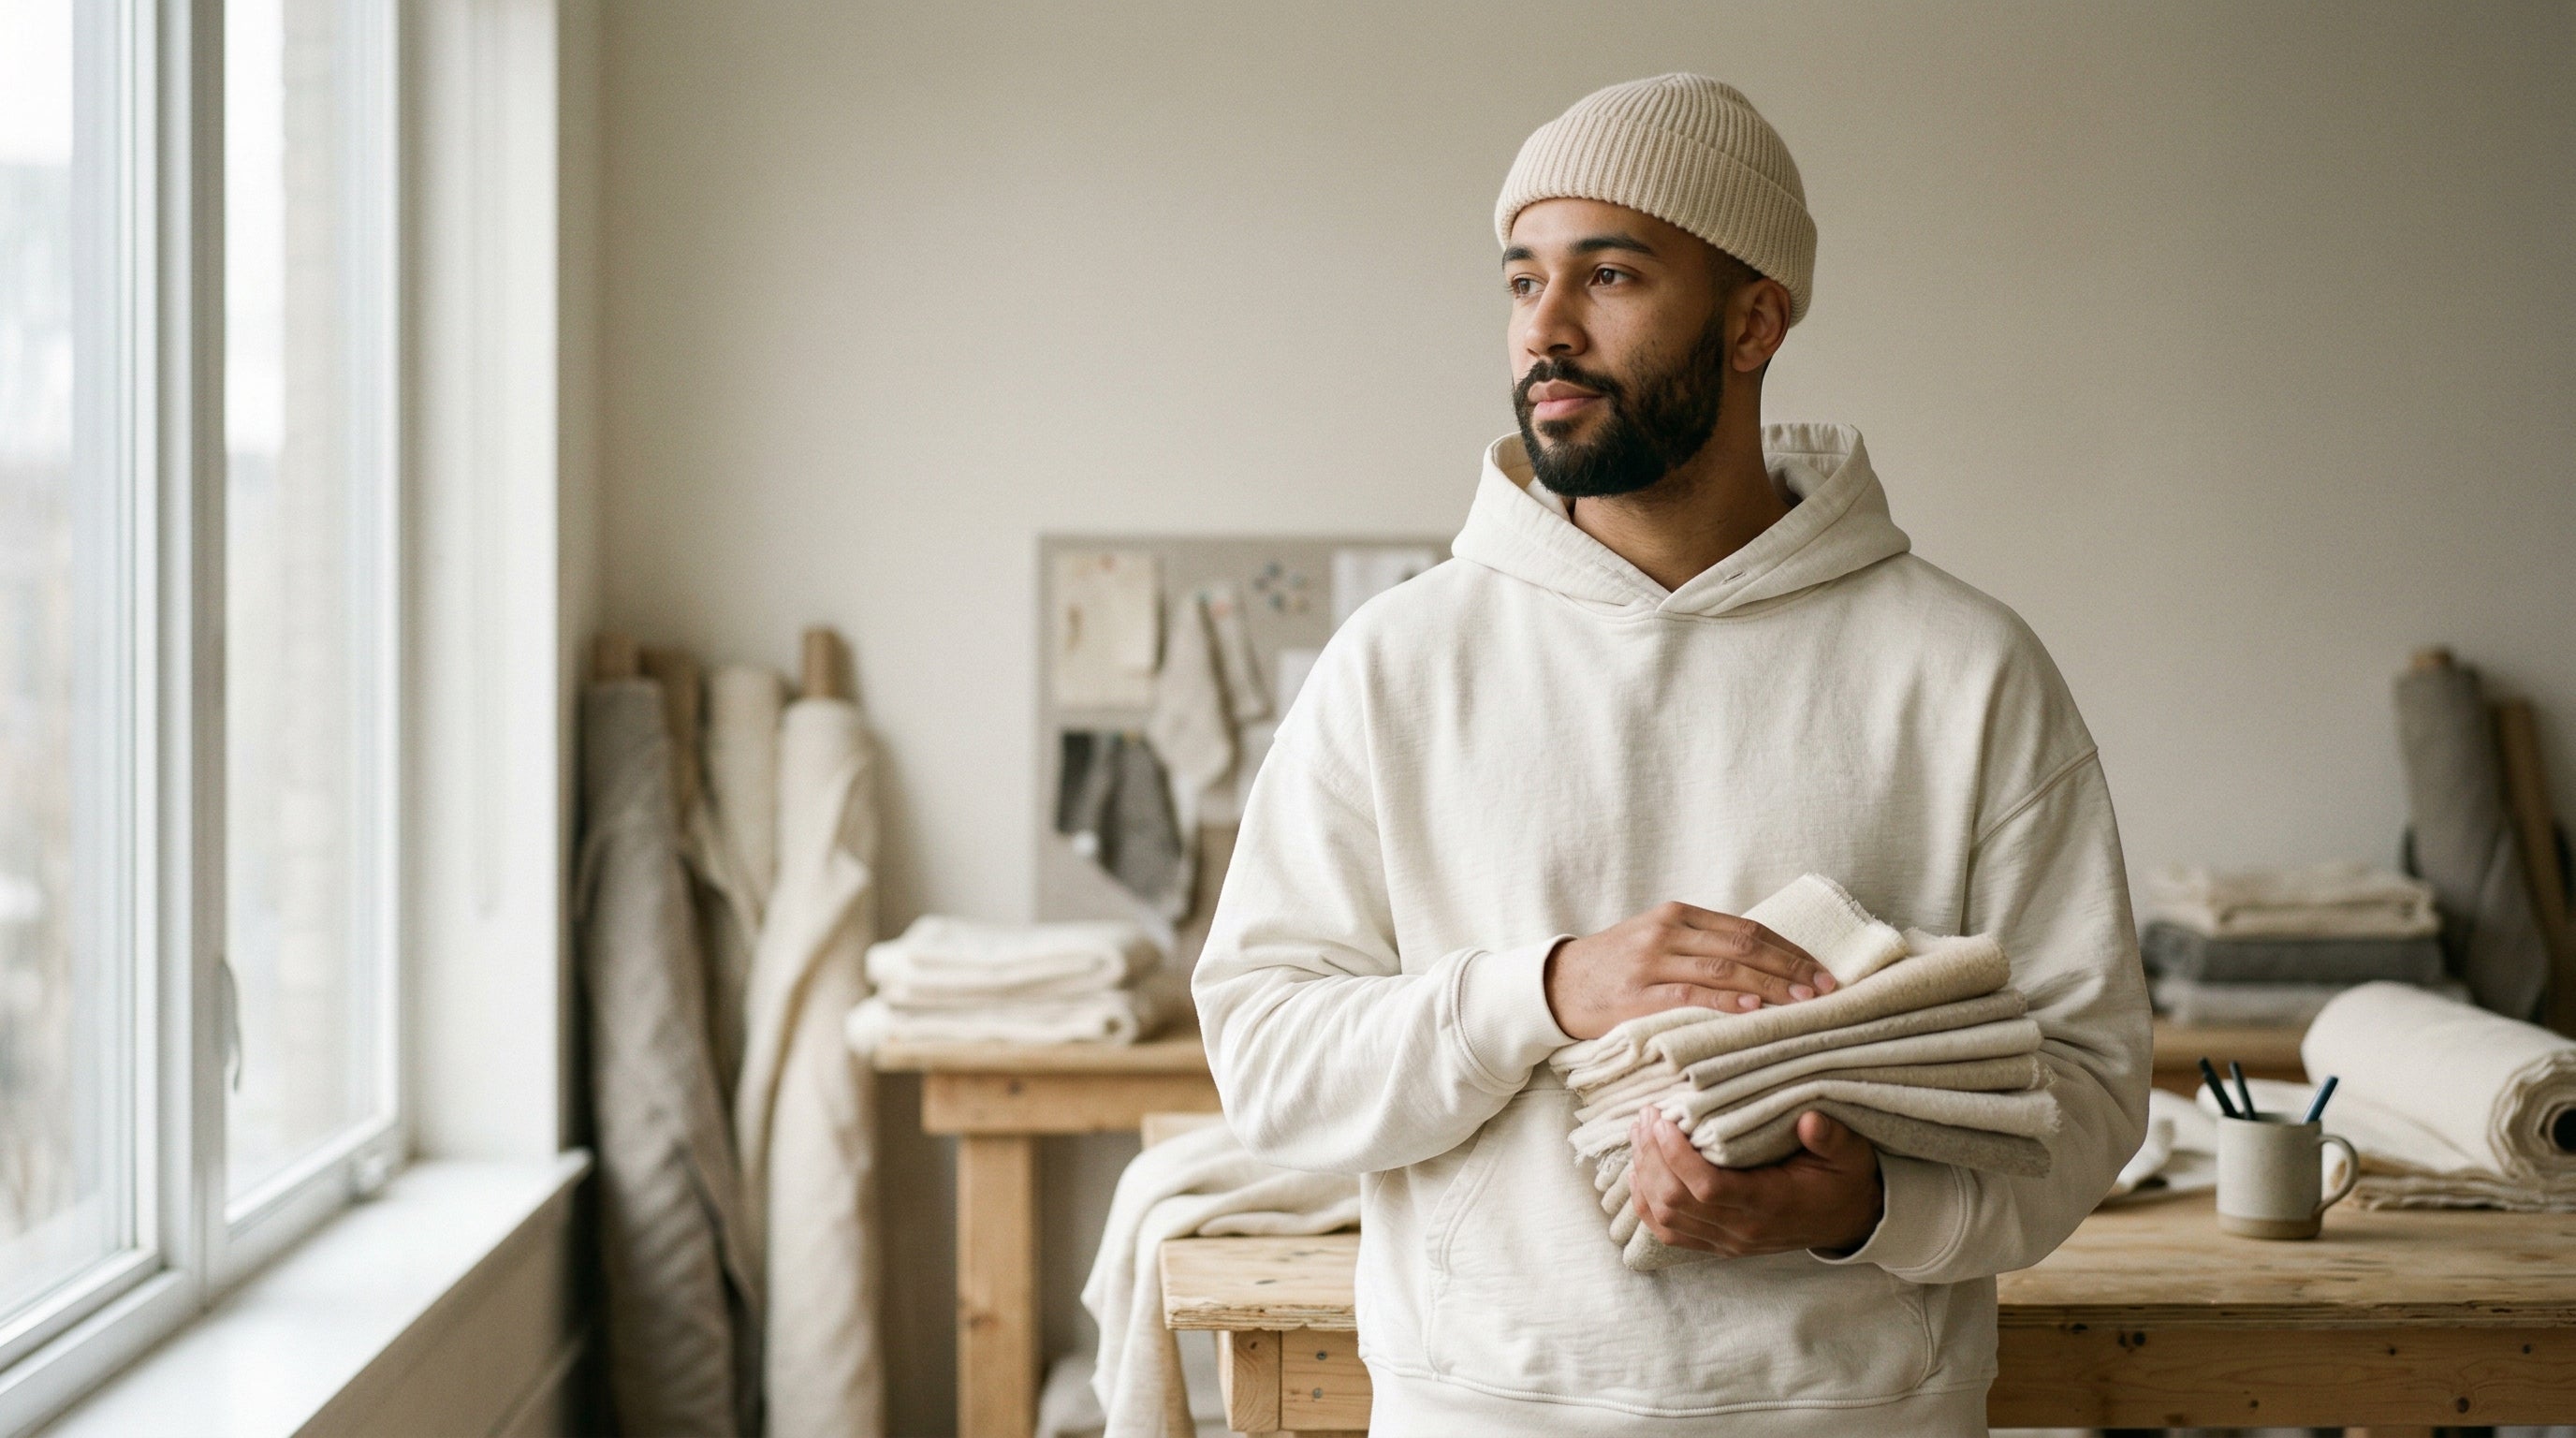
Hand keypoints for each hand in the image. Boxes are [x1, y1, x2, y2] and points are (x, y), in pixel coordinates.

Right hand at [1543, 900, 1835, 1040]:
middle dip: (1791, 968)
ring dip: (1771, 986)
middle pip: (1744, 947)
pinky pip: (1690, 996)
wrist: (1558, 983)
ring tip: (1804, 1002)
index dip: (1790, 950)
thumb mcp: (1658, 941)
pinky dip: (1726, 1002)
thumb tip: (1764, 965)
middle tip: (1826, 989)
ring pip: (1724, 970)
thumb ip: (1702, 946)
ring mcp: (1652, 961)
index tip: (1822, 970)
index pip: (1748, 929)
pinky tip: (1754, 1009)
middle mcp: (1668, 931)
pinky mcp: (1638, 994)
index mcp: (1679, 915)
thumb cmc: (1616, 966)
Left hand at [1628, 1108, 1884, 1257]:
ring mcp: (1728, 1241)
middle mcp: (1742, 1229)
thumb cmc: (1844, 1179)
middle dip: (1651, 1157)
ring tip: (1639, 1135)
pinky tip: (1639, 1172)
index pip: (1708, 1187)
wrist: (1850, 1220)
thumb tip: (1810, 1121)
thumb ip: (1831, 1138)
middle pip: (1677, 1201)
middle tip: (1645, 1117)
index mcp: (1770, 1204)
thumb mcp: (1849, 1154)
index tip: (1661, 1120)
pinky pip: (1669, 1233)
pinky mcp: (1719, 1244)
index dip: (1676, 1156)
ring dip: (1644, 1175)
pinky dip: (1646, 1204)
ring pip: (1666, 1218)